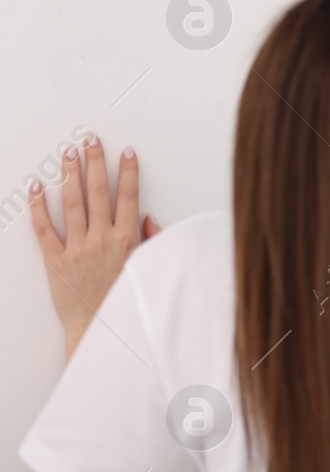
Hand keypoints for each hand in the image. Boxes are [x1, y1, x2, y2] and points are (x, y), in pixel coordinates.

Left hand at [28, 133, 159, 358]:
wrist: (100, 331)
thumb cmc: (125, 302)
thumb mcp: (149, 269)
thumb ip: (151, 241)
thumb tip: (147, 219)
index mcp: (127, 241)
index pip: (128, 197)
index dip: (128, 172)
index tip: (126, 153)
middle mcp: (101, 240)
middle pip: (98, 192)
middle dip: (94, 162)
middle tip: (90, 140)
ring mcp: (77, 249)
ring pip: (72, 203)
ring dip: (69, 175)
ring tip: (66, 154)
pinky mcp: (55, 261)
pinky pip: (44, 229)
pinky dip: (38, 207)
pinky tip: (36, 188)